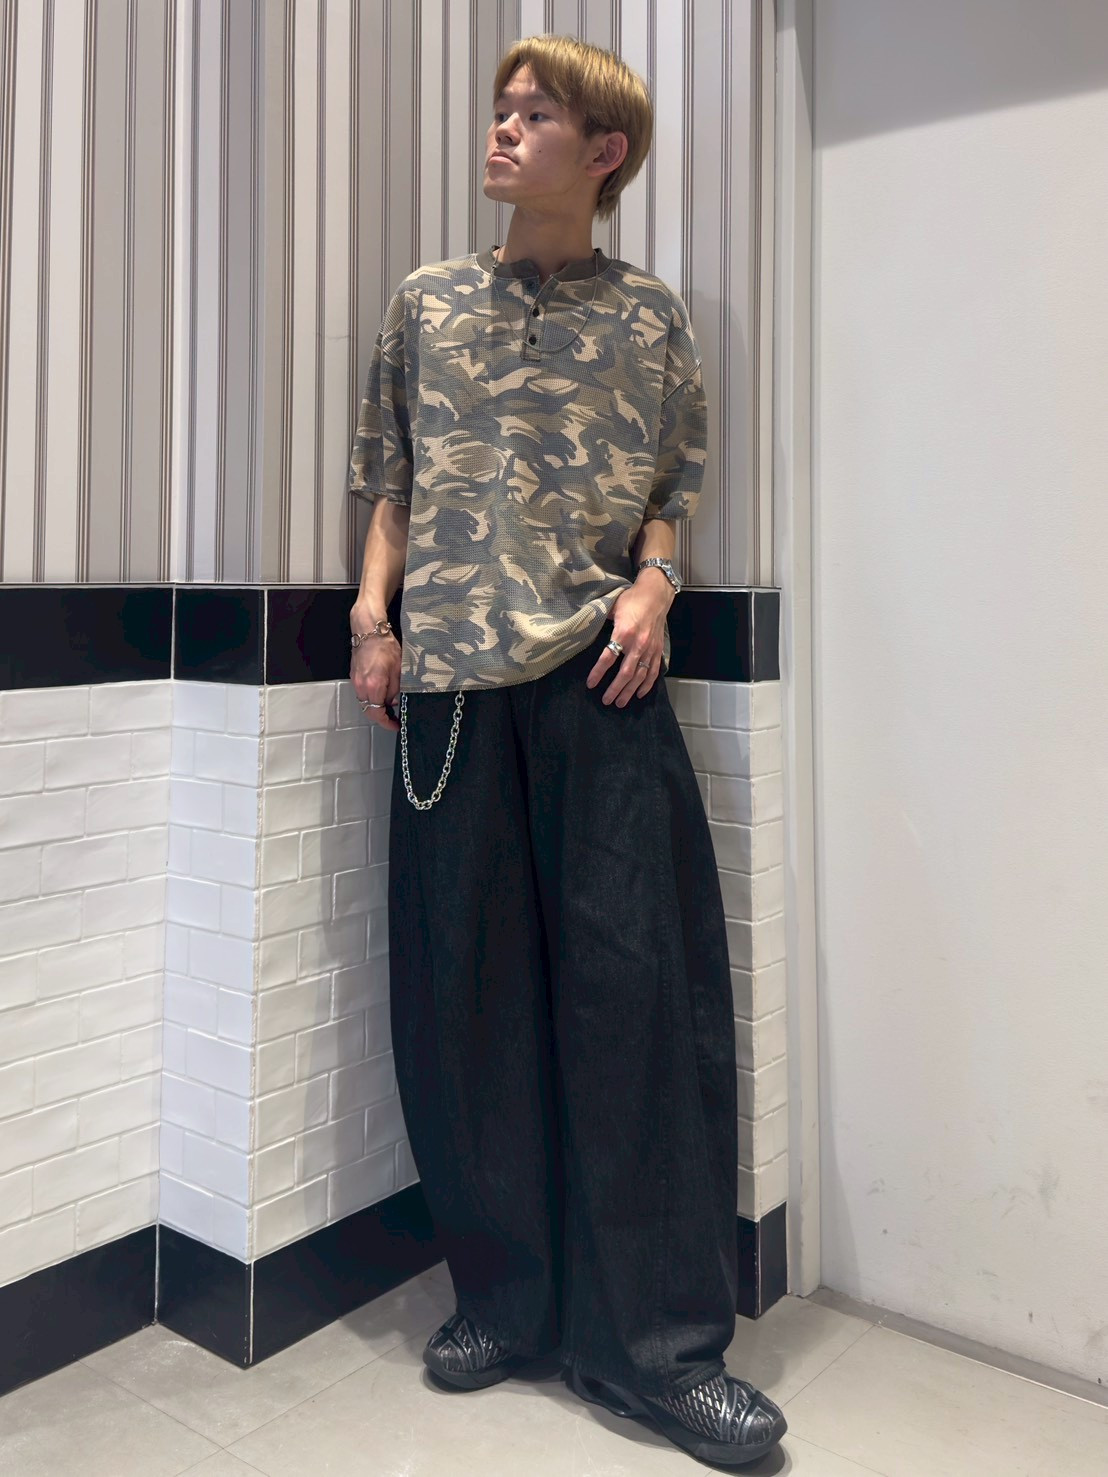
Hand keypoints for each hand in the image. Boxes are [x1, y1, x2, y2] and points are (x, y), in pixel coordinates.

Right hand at [350, 635, 401, 731]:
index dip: (386, 723)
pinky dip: (371, 697)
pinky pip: (362, 693)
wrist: (369, 630)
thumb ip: (395, 690)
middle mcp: (361, 686)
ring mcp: (355, 681)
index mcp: (373, 686)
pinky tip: (381, 692)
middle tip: (394, 717)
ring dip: (375, 706)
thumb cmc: (385, 646)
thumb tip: (393, 702)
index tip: (395, 725)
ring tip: (390, 704)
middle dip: (381, 716)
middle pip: (368, 710)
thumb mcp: (398, 670)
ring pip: (364, 702)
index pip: (377, 713)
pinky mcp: (354, 676)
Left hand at [585, 578, 669, 706]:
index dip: (598, 673)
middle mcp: (638, 644)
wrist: (656, 594)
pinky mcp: (658, 650)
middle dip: (615, 689)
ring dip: (629, 691)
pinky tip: (640, 694)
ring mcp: (650, 649)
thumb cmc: (632, 600)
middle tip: (606, 701)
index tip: (590, 684)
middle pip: (625, 673)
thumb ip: (602, 623)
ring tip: (620, 702)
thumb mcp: (613, 608)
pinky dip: (647, 685)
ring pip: (639, 676)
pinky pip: (653, 671)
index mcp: (624, 633)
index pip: (608, 658)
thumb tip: (586, 630)